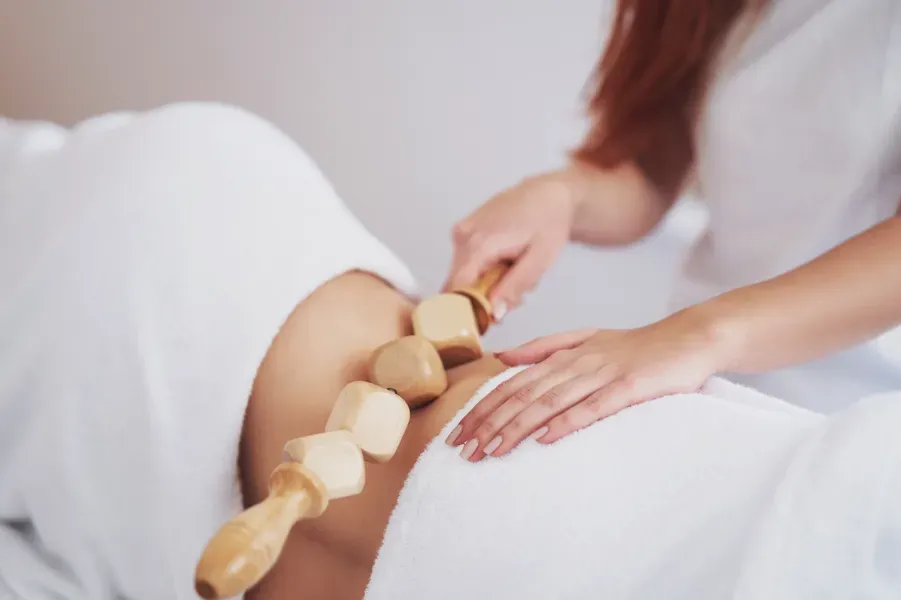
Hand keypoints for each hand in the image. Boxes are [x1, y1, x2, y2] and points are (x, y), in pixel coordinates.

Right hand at [442, 170, 581, 318]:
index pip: (458, 289)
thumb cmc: (548, 223)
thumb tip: (494, 314)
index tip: (490, 320)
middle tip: (515, 295)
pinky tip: (504, 261)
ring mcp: (461, 232)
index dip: (470, 309)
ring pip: (463, 275)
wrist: (548, 193)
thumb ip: (515, 287)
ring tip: (513, 272)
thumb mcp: (539, 260)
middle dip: (485, 297)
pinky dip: (484, 269)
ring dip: (486, 283)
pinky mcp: (463, 230)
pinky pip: (466, 261)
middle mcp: (463, 237)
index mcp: (480, 244)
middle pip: (461, 284)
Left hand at [446, 309, 726, 460]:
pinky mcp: (629, 387)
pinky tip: (544, 438)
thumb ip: (543, 348)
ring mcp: (602, 374)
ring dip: (517, 427)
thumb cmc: (637, 346)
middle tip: (463, 449)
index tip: (459, 433)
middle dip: (489, 422)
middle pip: (522, 394)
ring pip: (548, 402)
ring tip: (491, 450)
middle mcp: (576, 362)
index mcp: (563, 355)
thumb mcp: (585, 340)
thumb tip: (503, 358)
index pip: (513, 384)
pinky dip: (566, 422)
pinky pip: (592, 407)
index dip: (484, 408)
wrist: (689, 338)